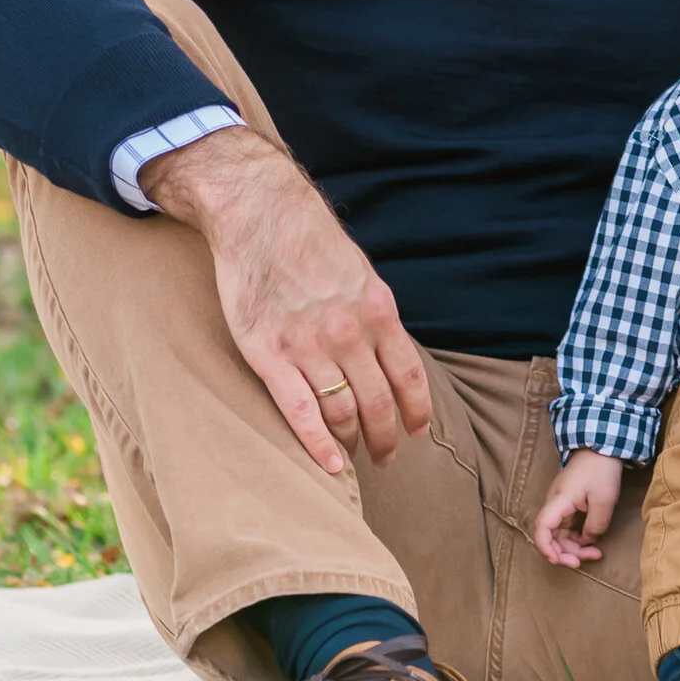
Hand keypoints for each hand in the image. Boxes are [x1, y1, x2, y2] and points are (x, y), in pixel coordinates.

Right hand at [143, 125, 432, 478]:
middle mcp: (349, 333)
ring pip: (342, 412)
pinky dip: (318, 445)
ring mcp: (309, 347)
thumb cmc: (310, 240)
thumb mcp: (360, 272)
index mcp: (378, 311)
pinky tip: (330, 466)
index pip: (409, 375)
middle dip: (386, 437)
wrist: (261, 214)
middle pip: (378, 403)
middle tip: (386, 456)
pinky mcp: (269, 356)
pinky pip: (300, 413)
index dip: (417, 410)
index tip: (418, 431)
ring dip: (353, 441)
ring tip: (355, 456)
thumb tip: (388, 352)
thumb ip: (373, 315)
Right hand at [534, 449, 622, 568]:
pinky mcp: (569, 506)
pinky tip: (592, 544)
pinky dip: (578, 539)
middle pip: (551, 537)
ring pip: (560, 535)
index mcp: (559, 501)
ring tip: (595, 554)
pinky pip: (568, 529)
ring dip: (574, 548)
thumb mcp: (604, 499)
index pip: (542, 528)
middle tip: (587, 560)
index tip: (560, 560)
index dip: (546, 548)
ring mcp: (561, 506)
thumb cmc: (601, 469)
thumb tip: (587, 541)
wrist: (602, 447)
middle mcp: (555, 505)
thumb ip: (595, 526)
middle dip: (566, 553)